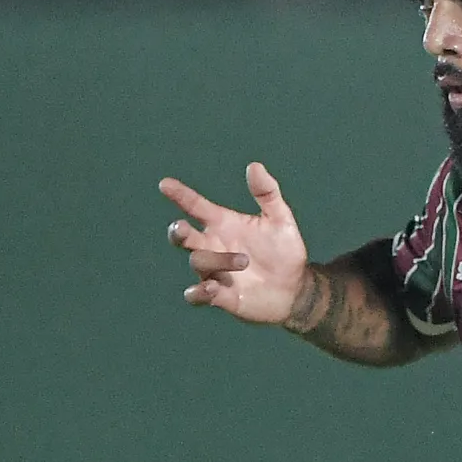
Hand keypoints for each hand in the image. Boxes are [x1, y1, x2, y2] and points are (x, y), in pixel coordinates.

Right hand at [161, 162, 311, 324]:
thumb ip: (267, 194)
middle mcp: (213, 246)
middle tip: (181, 227)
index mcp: (223, 224)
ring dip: (218, 260)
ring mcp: (214, 271)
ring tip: (244, 261)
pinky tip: (211, 287)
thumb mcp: (280, 220)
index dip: (180, 195)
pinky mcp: (220, 296)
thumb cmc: (284, 252)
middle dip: (178, 232)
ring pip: (198, 262)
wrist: (295, 289)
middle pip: (183, 237)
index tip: (165, 184)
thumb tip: (254, 166)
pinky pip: (197, 294)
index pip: (195, 206)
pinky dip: (199, 291)